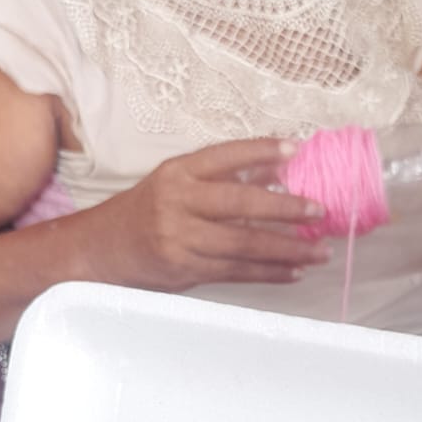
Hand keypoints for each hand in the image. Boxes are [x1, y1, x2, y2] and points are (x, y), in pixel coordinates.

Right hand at [83, 138, 332, 290]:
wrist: (102, 251)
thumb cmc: (146, 212)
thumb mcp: (175, 184)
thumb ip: (221, 179)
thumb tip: (277, 173)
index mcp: (177, 173)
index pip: (224, 156)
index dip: (261, 150)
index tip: (296, 149)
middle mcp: (178, 203)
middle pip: (240, 203)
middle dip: (285, 208)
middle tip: (318, 211)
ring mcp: (180, 239)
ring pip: (243, 244)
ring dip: (287, 249)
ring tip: (319, 251)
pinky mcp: (185, 269)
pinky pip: (236, 272)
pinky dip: (269, 273)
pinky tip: (294, 271)